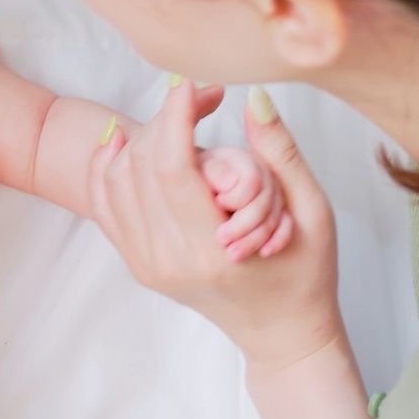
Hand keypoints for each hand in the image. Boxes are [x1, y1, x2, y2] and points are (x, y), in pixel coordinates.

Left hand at [89, 83, 342, 372]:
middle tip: (197, 100)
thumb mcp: (313, 211)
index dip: (175, 115)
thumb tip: (253, 97)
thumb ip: (280, 152)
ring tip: (174, 120)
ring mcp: (147, 265)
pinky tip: (123, 141)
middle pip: (140, 166)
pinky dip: (106, 166)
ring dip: (139, 138)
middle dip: (163, 119)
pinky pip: (104, 204)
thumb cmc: (306, 272)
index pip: (171, 166)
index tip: (191, 86)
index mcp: (213, 250)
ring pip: (115, 180)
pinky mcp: (137, 263)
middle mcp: (169, 260)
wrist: (281, 332)